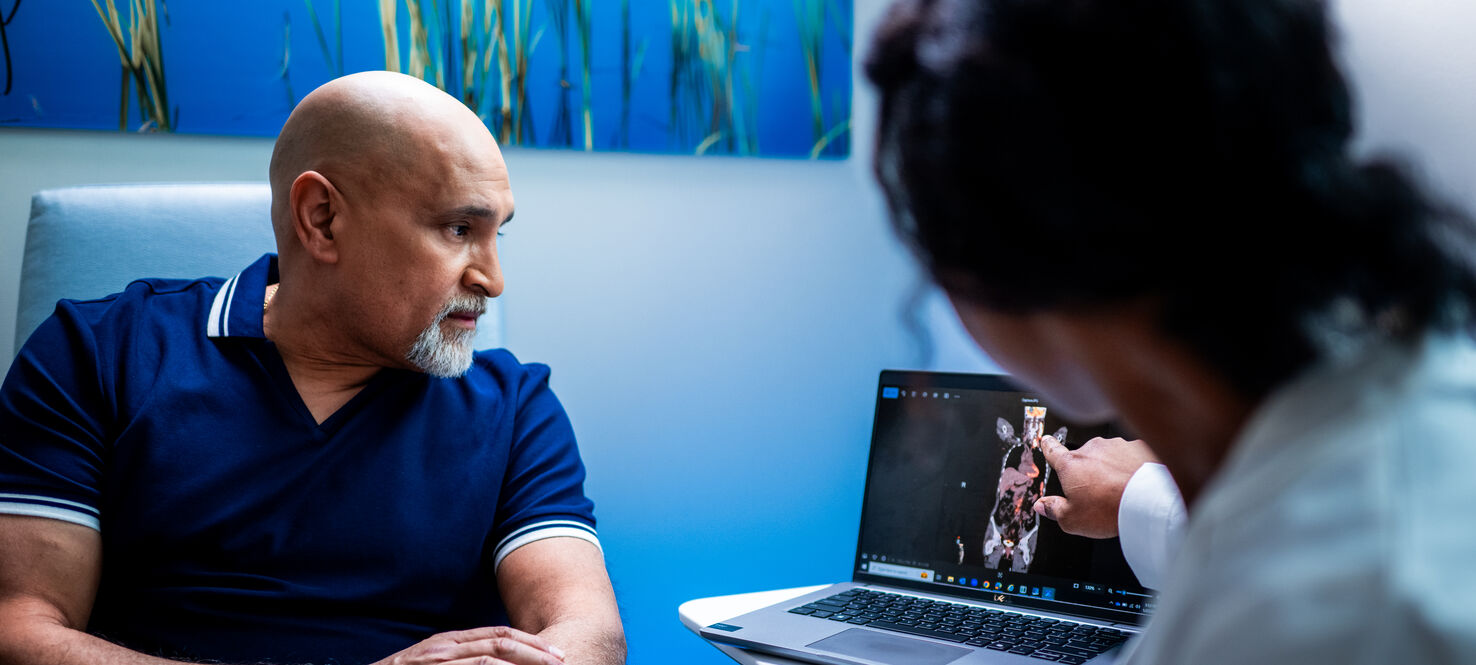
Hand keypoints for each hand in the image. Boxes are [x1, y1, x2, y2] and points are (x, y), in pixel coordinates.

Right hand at [374, 626, 565, 664]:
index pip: (498, 635)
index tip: (557, 653)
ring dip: (519, 663)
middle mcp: (445, 647)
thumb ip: (464, 660)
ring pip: (486, 658)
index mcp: (451, 642)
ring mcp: (434, 660)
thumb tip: (499, 664)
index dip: (530, 642)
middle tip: (562, 661)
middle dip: (535, 651)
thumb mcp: (436, 663)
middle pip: (499, 642)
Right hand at [1033, 436, 1157, 538]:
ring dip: (1112, 468)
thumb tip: (1043, 506)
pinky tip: (1137, 484)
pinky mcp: (1139, 448)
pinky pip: (1131, 456)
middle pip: (1085, 457)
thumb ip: (1054, 510)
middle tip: (1098, 494)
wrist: (1149, 501)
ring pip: (1110, 456)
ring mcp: (1116, 446)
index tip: (1046, 441)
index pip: (1053, 450)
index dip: (1048, 445)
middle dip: (1089, 471)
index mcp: (1071, 464)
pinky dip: (1132, 467)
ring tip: (1120, 492)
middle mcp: (1092, 449)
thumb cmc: (1109, 509)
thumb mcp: (1072, 520)